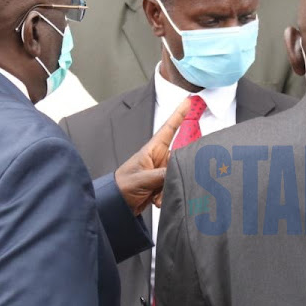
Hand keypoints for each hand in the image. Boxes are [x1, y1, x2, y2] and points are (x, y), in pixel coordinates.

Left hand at [115, 98, 189, 214]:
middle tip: (168, 179)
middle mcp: (159, 159)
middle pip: (180, 156)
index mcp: (153, 150)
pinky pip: (172, 186)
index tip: (188, 101)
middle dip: (180, 169)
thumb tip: (179, 171)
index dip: (179, 114)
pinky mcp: (161, 184)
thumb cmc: (123, 185)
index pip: (169, 128)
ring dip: (168, 187)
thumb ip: (162, 175)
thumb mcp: (143, 178)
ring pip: (177, 174)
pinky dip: (165, 195)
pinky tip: (156, 199)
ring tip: (156, 194)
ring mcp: (161, 171)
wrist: (117, 204)